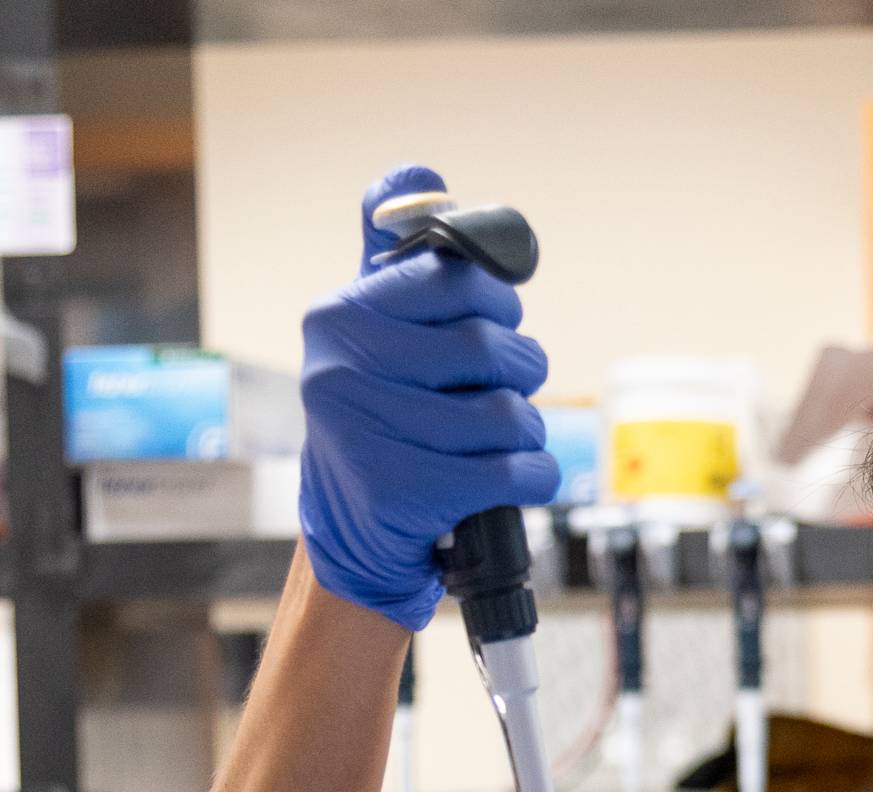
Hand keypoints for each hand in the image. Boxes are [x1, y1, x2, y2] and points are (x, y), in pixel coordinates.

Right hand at [299, 164, 561, 630]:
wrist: (356, 531)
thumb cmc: (386, 414)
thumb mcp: (379, 329)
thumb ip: (398, 255)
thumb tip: (419, 178)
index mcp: (340, 314)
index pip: (459, 277)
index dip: (500, 304)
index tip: (494, 325)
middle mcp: (338, 366)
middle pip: (490, 346)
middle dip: (519, 371)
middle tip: (503, 391)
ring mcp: (363, 431)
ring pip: (509, 413)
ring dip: (526, 432)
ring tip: (499, 442)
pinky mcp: (398, 493)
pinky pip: (515, 470)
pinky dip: (534, 476)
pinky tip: (516, 478)